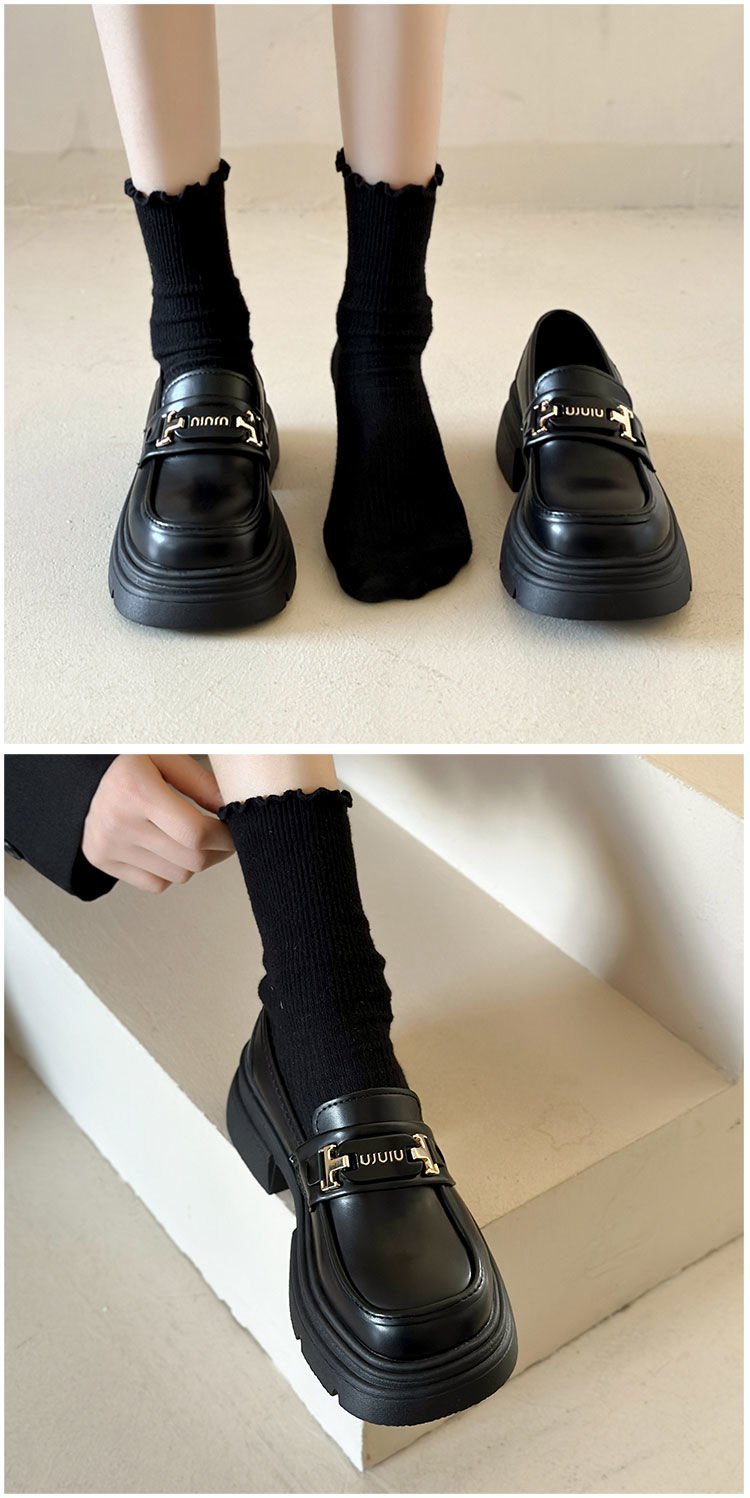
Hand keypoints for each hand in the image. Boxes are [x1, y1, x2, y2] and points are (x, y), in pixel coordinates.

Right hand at [82, 755, 234, 892]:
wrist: (77, 774)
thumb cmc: (127, 761)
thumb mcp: (166, 757)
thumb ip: (200, 783)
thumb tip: (231, 810)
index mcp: (135, 790)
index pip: (194, 833)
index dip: (225, 838)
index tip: (234, 831)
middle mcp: (118, 823)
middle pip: (190, 860)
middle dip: (217, 852)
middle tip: (222, 837)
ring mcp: (108, 846)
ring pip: (177, 876)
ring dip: (194, 861)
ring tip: (192, 838)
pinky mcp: (102, 861)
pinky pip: (155, 884)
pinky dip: (170, 871)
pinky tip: (167, 848)